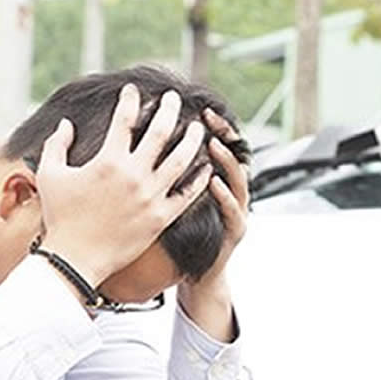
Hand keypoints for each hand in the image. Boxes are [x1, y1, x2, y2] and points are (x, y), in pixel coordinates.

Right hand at [35, 84, 211, 286]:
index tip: (134, 90)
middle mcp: (134, 175)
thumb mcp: (50, 175)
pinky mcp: (161, 217)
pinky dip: (199, 179)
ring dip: (192, 140)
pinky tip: (207, 167)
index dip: (130, 100)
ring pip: (180, 160)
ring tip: (198, 127)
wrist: (75, 258)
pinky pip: (187, 194)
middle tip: (174, 98)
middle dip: (169, 109)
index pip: (124, 119)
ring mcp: (151, 197)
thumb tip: (67, 123)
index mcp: (107, 160)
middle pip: (160, 132)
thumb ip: (57, 144)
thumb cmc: (59, 217)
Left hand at [178, 109, 248, 341]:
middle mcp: (230, 192)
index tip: (192, 106)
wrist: (200, 273)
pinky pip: (233, 211)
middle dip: (222, 134)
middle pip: (232, 154)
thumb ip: (170, 173)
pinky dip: (225, 197)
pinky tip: (214, 182)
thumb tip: (142, 143)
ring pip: (237, 181)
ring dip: (225, 161)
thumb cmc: (184, 236)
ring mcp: (236, 210)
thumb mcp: (178, 201)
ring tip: (213, 145)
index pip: (216, 145)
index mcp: (213, 182)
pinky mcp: (235, 231)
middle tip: (207, 116)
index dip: (209, 126)